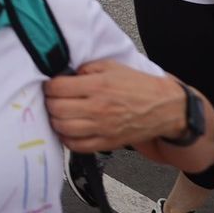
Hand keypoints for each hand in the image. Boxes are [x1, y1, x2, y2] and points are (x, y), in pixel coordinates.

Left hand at [45, 64, 185, 152]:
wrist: (164, 108)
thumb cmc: (138, 85)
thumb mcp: (111, 66)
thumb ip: (86, 68)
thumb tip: (66, 75)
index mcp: (98, 86)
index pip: (58, 88)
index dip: (49, 86)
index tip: (51, 85)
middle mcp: (98, 108)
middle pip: (56, 109)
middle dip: (49, 102)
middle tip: (52, 99)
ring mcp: (102, 128)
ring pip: (63, 128)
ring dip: (55, 120)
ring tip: (59, 113)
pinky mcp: (107, 143)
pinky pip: (77, 146)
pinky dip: (67, 139)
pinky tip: (68, 130)